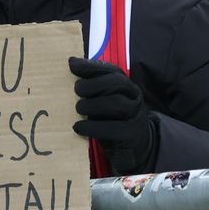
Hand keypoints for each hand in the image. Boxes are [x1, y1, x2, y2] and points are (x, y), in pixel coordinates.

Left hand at [69, 58, 155, 174]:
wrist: (136, 147)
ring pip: (117, 103)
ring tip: (78, 108)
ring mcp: (135, 116)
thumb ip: (92, 84)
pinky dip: (93, 127)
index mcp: (127, 86)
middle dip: (94, 84)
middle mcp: (134, 97)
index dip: (92, 66)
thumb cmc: (114, 120)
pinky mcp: (131, 135)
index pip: (112, 70)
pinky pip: (113, 128)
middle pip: (117, 83)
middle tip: (77, 90)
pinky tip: (78, 127)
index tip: (72, 66)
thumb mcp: (105, 101)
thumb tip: (71, 62)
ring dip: (93, 104)